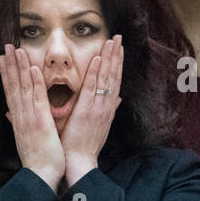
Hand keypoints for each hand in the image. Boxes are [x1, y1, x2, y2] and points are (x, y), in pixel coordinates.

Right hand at [0, 44, 64, 189]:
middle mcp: (20, 116)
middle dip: (9, 65)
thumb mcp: (26, 139)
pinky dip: (34, 83)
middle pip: (12, 86)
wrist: (40, 177)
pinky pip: (37, 99)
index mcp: (19, 119)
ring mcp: (29, 118)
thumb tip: (11, 115)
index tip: (3, 59)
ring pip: (22, 88)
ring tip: (16, 50)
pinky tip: (32, 69)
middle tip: (5, 46)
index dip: (7, 74)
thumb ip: (20, 124)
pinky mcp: (40, 122)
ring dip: (19, 68)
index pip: (11, 92)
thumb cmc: (38, 161)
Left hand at [61, 35, 122, 184]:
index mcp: (108, 109)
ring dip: (110, 59)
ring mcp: (98, 108)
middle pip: (114, 76)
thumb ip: (109, 110)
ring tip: (112, 41)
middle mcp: (106, 106)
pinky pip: (93, 88)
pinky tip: (98, 59)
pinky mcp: (88, 111)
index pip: (115, 82)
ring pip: (106, 78)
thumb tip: (118, 99)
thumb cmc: (85, 147)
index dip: (117, 64)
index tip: (119, 49)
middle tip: (118, 37)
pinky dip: (97, 73)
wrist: (80, 163)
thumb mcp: (100, 126)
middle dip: (116, 55)